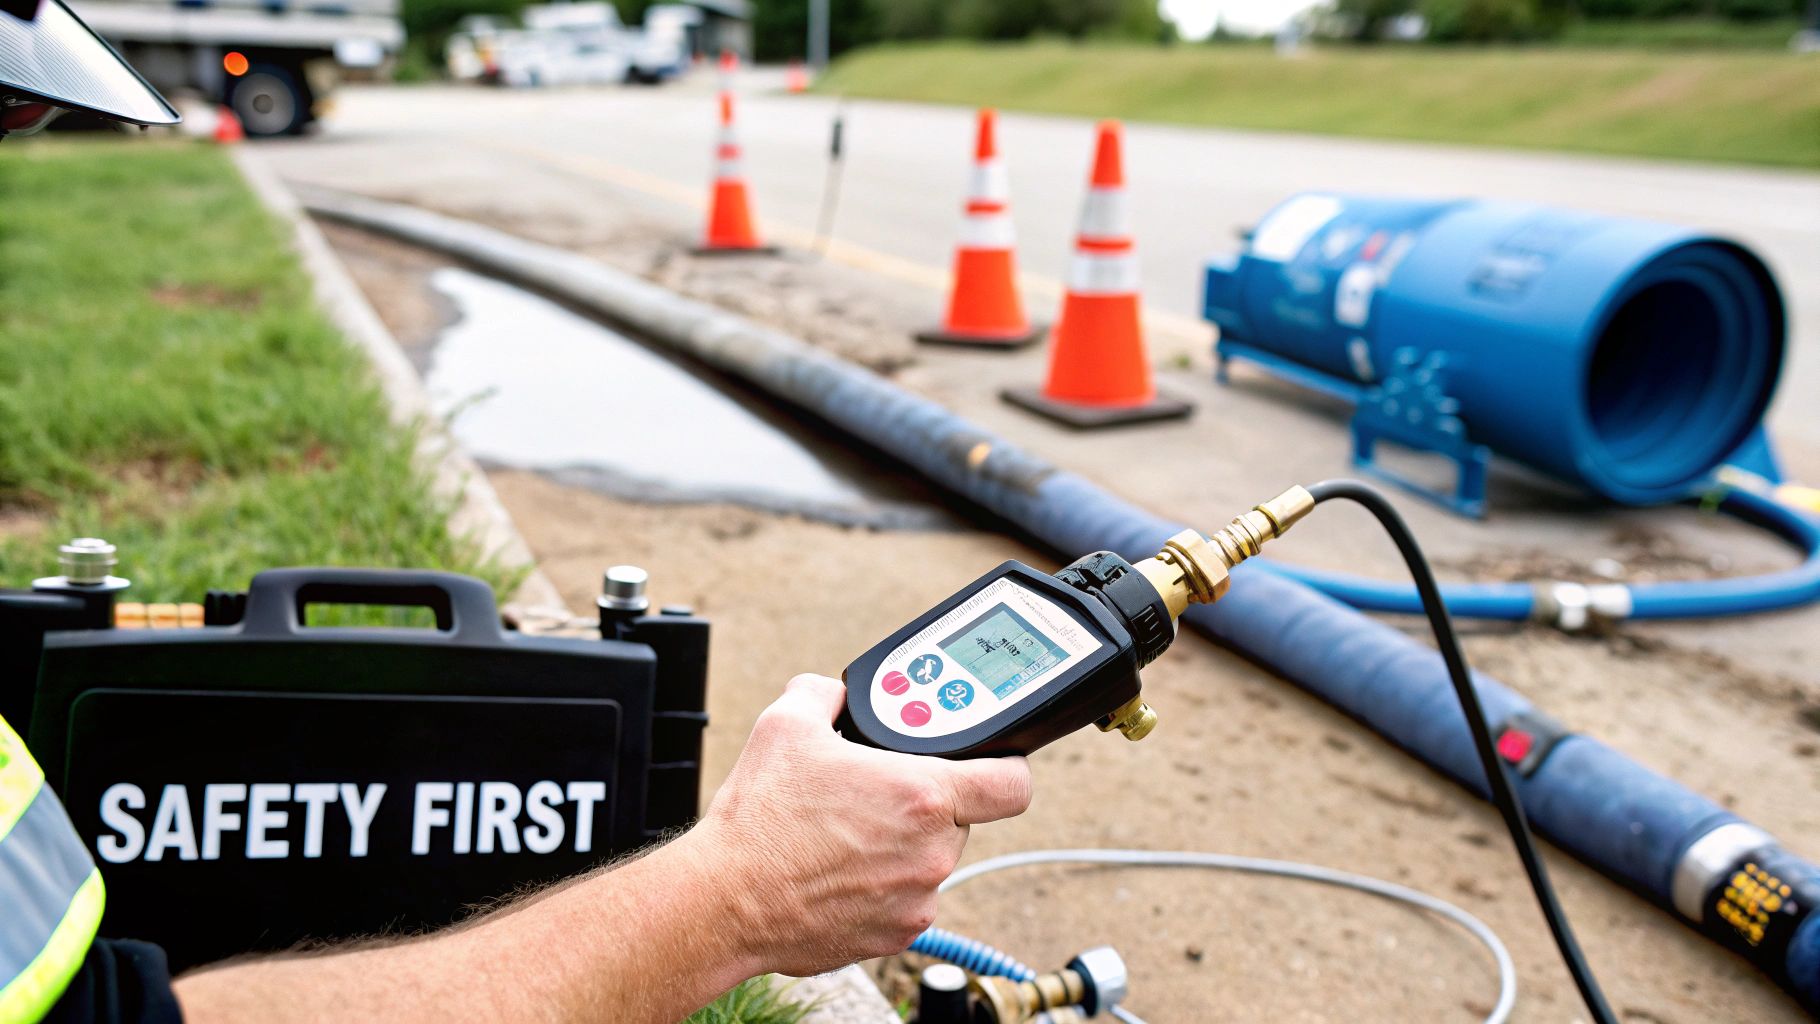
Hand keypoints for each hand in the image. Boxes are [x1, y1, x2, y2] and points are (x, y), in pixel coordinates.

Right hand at [680, 674, 1032, 977]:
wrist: (726, 900)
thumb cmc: (759, 820)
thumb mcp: (785, 725)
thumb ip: (823, 693)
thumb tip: (833, 691)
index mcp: (922, 795)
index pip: (1013, 783)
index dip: (1007, 767)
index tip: (991, 764)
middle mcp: (931, 853)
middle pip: (961, 819)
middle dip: (928, 806)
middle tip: (877, 797)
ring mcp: (917, 899)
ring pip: (931, 860)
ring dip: (903, 847)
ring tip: (848, 836)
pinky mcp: (896, 935)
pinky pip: (906, 900)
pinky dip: (882, 886)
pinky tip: (839, 872)